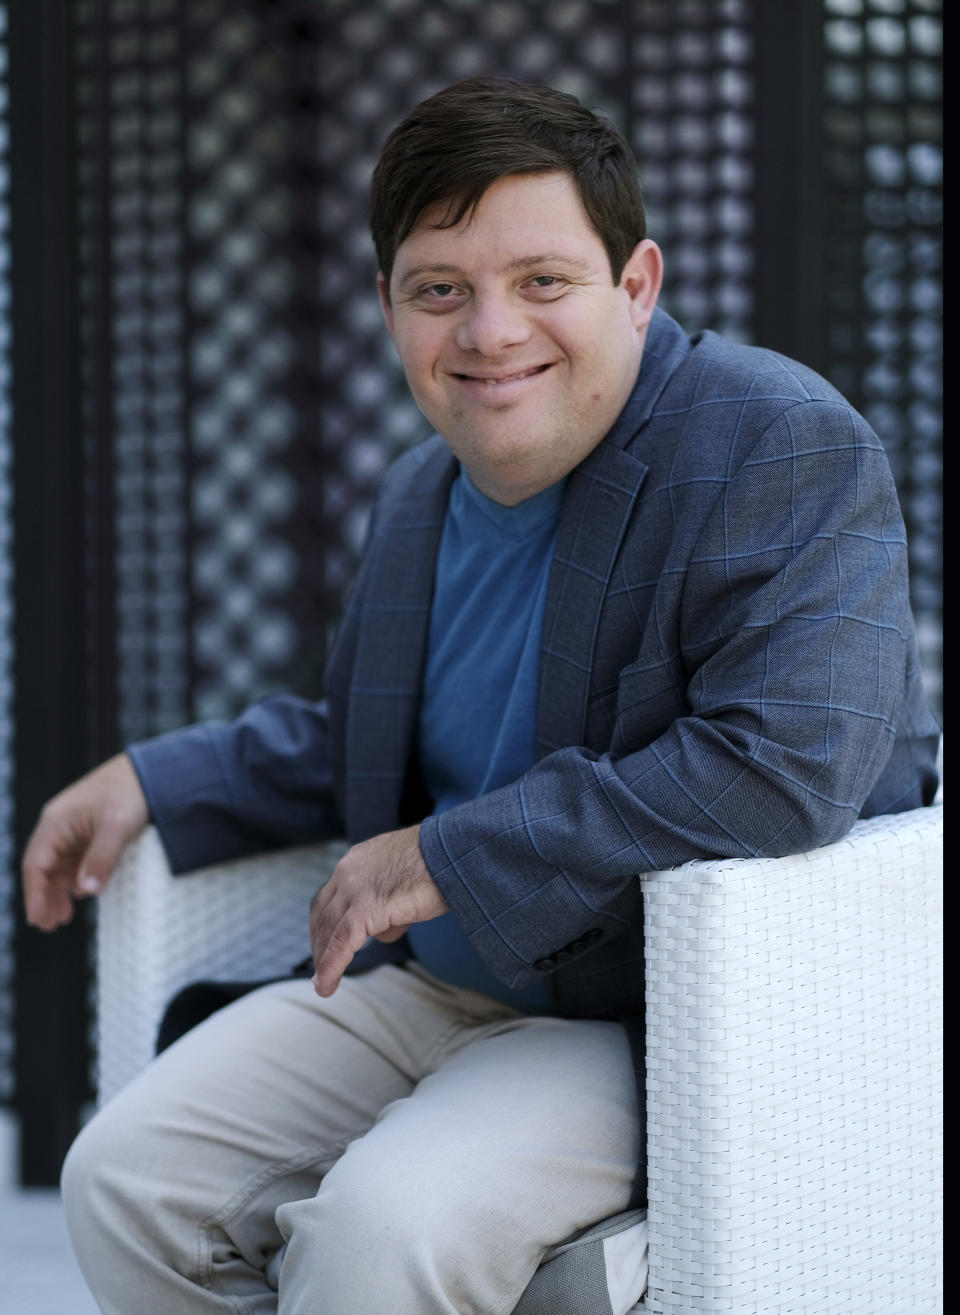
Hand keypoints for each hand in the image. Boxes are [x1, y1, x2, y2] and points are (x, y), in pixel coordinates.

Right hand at [22, 753, 149, 930]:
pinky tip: (81, 894)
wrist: (151, 770)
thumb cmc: (129, 792)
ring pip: (59, 866)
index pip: (35, 864)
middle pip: (44, 867)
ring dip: (59, 891)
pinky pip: (75, 860)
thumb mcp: (116, 826)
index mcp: (56, 822)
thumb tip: (85, 891)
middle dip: (44, 897)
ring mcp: (74, 829)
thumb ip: (101, 859)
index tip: (38, 919)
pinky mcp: (90, 831)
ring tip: (63, 918)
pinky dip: (75, 879)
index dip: (34, 894)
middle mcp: (60, 826)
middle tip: (49, 926)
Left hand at [309, 823, 447, 996]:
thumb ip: (389, 906)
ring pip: (329, 930)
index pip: (331, 896)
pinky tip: (328, 986)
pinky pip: (342, 943)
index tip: (326, 944)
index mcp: (357, 861)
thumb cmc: (442, 865)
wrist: (455, 852)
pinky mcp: (365, 906)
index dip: (325, 924)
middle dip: (320, 943)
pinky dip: (332, 966)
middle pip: (323, 913)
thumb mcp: (406, 883)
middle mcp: (348, 871)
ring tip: (323, 985)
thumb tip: (382, 932)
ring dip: (323, 959)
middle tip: (321, 969)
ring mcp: (354, 887)